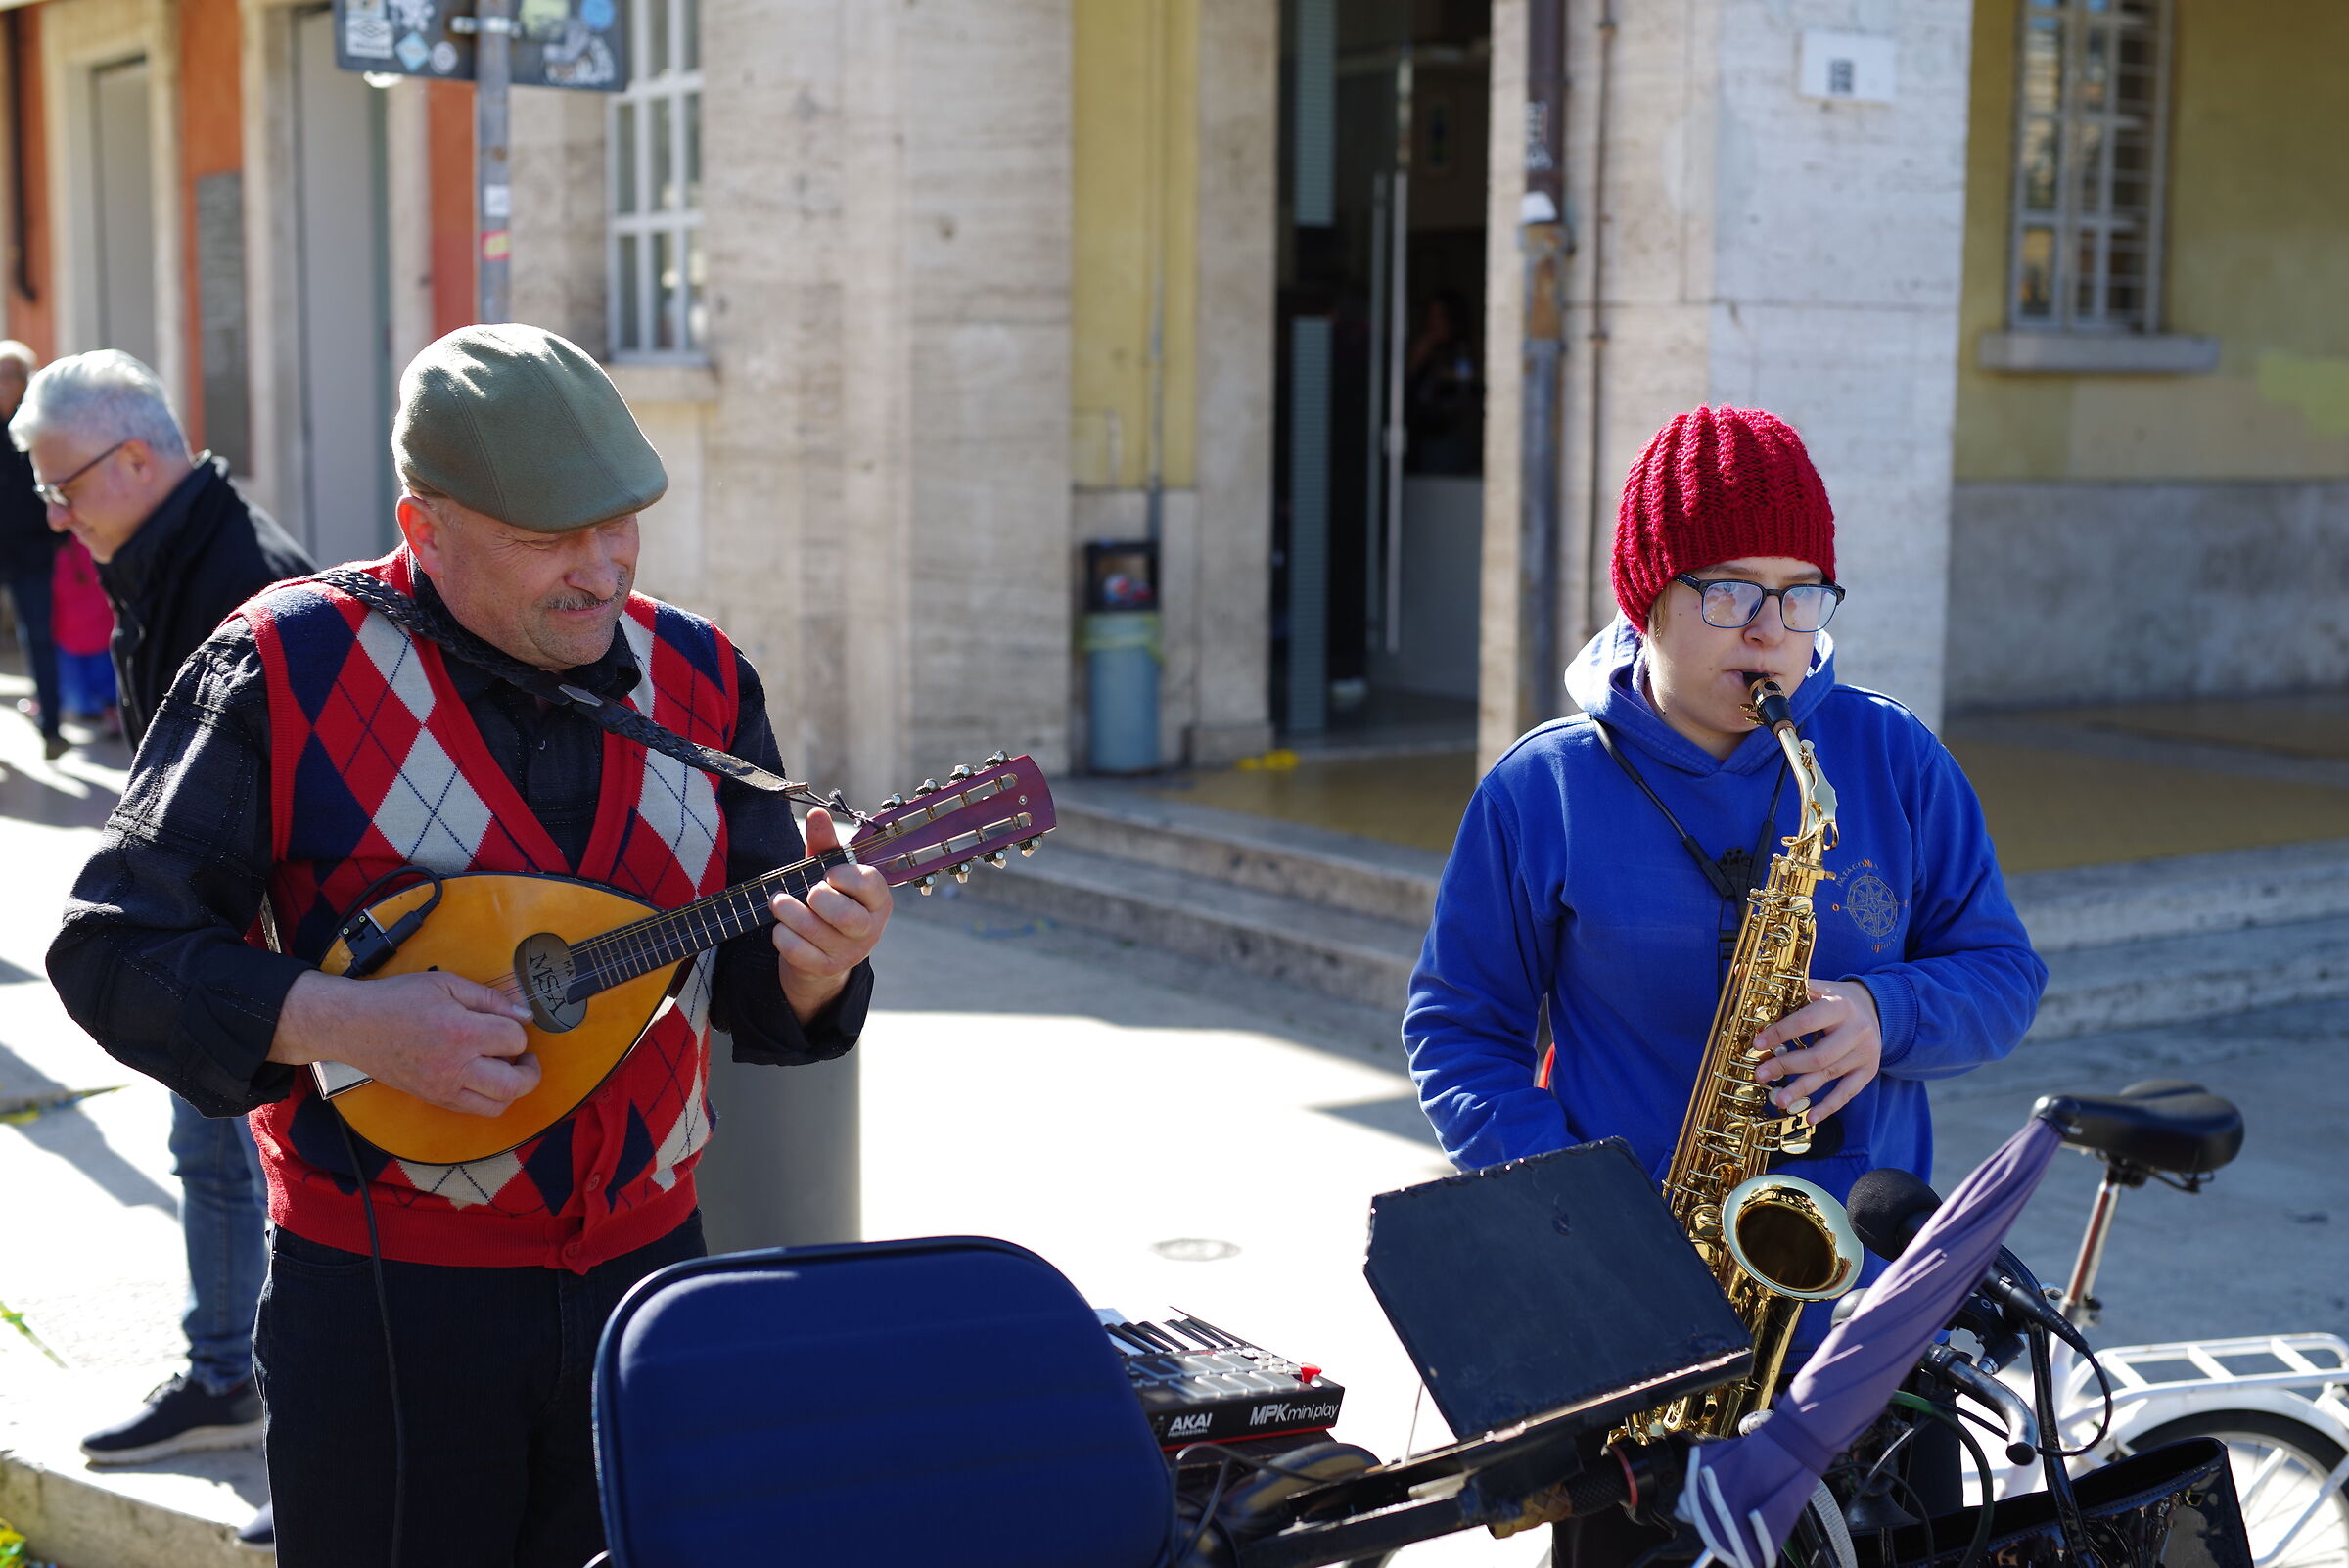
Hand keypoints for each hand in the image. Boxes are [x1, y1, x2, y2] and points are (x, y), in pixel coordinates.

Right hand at [271, 969, 539, 1116]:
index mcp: (461, 1032)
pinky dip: (487, 1098)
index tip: (510, 1021)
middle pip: (515, 1085)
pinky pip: (472, 1109)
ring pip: (496, 1106)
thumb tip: (523, 1014)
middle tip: (526, 1057)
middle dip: (530, 1071)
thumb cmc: (397, 999)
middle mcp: (455, 1067)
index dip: (519, 1029)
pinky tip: (483, 1077)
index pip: (514, 1040)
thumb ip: (489, 999)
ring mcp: (443, 1088)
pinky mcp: (432, 1099)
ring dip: (511, 1090)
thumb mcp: (445, 984)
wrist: (353, 1025)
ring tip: (507, 1069)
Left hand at [771, 806, 891, 1023]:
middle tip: (805, 892)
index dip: (845, 876)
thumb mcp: (828, 872)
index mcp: (878, 900)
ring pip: (813, 930)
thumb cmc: (829, 901)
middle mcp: (870, 928)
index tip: (828, 874)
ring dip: (787, 911)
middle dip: (816, 897)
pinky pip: (796, 950)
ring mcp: (849, 953)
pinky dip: (782, 935)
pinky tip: (782, 927)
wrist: (822, 953)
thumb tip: (817, 813)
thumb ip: (825, 844)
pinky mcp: (826, 969)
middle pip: (844, 914)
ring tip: (779, 902)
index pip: (869, 884)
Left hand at [1751, 979, 1882, 1123]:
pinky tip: (1809, 1118)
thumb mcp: (1815, 987)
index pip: (1808, 1021)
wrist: (1875, 1007)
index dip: (1781, 1033)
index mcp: (1839, 1005)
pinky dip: (1828, 1107)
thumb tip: (1740, 974)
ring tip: (1777, 1101)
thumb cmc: (1833, 999)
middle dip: (1787, 1066)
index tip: (1757, 1044)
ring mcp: (1865, 1052)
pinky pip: (1848, 1093)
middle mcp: (1856, 1030)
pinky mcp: (1869, 1070)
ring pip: (1830, 1075)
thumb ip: (1784, 988)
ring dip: (1802, 1090)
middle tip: (1760, 1074)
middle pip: (1819, 1055)